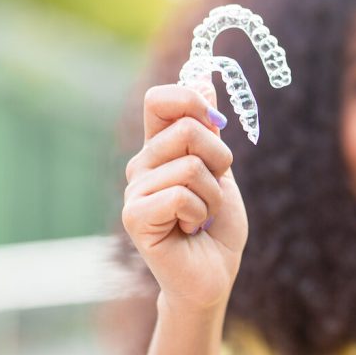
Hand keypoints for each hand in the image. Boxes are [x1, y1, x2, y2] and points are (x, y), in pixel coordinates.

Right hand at [121, 82, 248, 313]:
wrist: (214, 274)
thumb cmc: (218, 226)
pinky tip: (190, 230)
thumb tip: (203, 79)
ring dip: (213, 196)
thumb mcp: (220, 170)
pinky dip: (200, 214)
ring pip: (191, 165)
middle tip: (213, 191)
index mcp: (159, 149)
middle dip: (219, 161)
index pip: (160, 100)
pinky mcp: (135, 216)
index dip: (190, 101)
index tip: (213, 123)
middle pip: (189, 129)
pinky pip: (181, 195)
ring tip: (201, 217)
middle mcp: (141, 165)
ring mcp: (135, 190)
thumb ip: (208, 129)